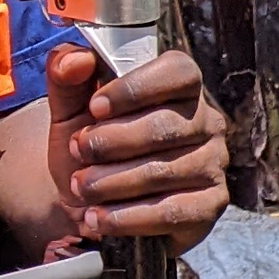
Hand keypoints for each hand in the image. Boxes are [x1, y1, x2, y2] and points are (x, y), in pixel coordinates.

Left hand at [44, 43, 228, 252]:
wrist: (92, 200)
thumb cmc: (91, 145)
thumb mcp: (71, 107)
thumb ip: (65, 75)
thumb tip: (71, 60)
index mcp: (182, 86)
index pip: (178, 73)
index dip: (136, 88)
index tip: (95, 107)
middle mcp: (207, 121)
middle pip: (165, 126)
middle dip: (111, 142)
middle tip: (77, 152)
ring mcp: (213, 164)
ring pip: (163, 172)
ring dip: (111, 182)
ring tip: (79, 188)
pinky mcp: (210, 205)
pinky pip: (171, 213)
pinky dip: (127, 218)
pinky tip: (98, 218)